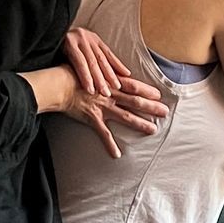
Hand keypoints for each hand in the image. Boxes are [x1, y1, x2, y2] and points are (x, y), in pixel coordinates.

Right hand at [61, 27, 164, 158]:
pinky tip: (117, 154)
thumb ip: (100, 71)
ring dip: (140, 124)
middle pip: (135, 101)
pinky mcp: (92, 118)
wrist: (58, 84)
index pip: (133, 86)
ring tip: (152, 130)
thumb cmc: (71, 73)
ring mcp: (102, 107)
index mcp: (110, 82)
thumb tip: (104, 69)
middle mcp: (110, 95)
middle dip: (151, 107)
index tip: (158, 95)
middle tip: (165, 112)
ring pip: (126, 117)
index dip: (147, 91)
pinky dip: (110, 145)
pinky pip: (103, 134)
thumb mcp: (89, 68)